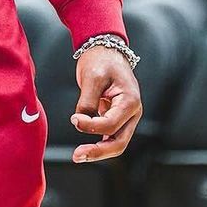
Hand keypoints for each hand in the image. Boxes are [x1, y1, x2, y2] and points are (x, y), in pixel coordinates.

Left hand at [70, 47, 141, 162]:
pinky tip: (84, 149)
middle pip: (119, 142)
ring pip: (115, 143)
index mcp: (130, 101)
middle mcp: (133, 112)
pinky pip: (110, 136)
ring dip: (97, 151)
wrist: (105, 50)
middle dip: (98, 151)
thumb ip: (87, 102)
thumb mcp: (92, 77)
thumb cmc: (101, 60)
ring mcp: (127, 117)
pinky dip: (98, 143)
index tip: (74, 119)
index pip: (111, 124)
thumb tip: (80, 123)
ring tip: (78, 156)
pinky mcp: (117, 118)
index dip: (91, 126)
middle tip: (77, 155)